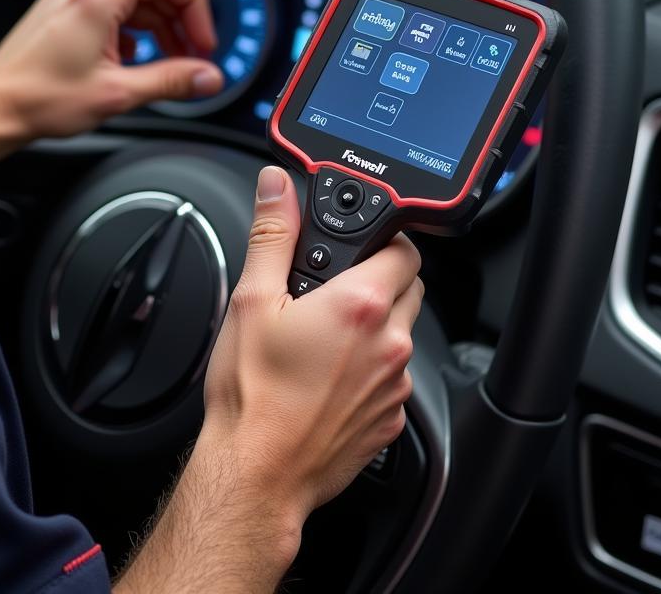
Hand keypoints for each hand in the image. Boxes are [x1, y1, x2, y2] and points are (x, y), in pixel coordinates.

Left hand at [0, 0, 222, 168]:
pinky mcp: (63, 11)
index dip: (194, 3)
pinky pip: (112, 8)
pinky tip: (133, 61)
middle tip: (192, 56)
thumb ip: (171, 81)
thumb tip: (208, 77)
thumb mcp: (117, 94)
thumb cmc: (37, 99)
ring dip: (159, 27)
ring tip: (168, 62)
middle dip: (180, 20)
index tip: (201, 38)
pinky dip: (133, 30)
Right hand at [202, 165, 422, 517]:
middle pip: (408, 287)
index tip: (354, 247)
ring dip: (375, 325)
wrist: (257, 473)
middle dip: (378, 278)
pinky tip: (329, 375)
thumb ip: (272, 234)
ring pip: (401, 334)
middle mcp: (390, 344)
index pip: (404, 248)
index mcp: (361, 305)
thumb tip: (277, 187)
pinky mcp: (390, 419)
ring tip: (324, 335)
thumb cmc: (252, 394)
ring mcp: (394, 386)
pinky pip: (393, 377)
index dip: (379, 240)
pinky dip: (371, 368)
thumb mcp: (251, 299)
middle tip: (333, 289)